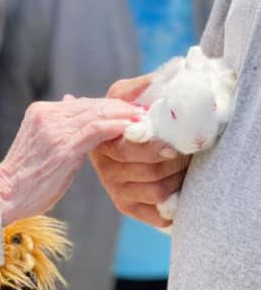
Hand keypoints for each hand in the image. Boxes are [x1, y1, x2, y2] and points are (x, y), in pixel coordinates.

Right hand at [0, 96, 141, 224]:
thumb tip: (74, 101)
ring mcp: (53, 128)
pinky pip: (95, 129)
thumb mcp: (42, 143)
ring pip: (96, 113)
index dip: (108, 105)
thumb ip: (59, 125)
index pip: (82, 103)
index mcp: (40, 111)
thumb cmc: (27, 175)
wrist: (6, 194)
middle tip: (143, 110)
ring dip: (123, 114)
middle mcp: (46, 114)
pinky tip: (131, 128)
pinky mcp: (62, 146)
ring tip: (143, 117)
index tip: (129, 109)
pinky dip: (116, 126)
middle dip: (119, 107)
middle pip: (91, 104)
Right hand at [90, 74, 189, 226]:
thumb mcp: (126, 96)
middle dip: (176, 160)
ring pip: (157, 189)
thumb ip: (139, 87)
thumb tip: (163, 76)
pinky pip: (157, 213)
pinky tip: (176, 187)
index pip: (128, 149)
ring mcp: (114, 189)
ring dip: (179, 177)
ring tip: (184, 164)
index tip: (172, 142)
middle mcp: (104, 168)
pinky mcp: (126, 207)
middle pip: (149, 170)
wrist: (123, 141)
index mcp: (102, 141)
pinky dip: (173, 202)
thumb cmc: (127, 116)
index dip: (153, 148)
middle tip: (186, 149)